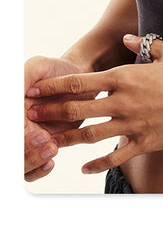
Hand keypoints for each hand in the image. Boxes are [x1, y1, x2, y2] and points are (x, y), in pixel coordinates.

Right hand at [24, 55, 84, 181]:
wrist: (79, 77)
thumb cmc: (55, 70)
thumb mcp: (38, 66)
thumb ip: (24, 77)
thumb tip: (17, 94)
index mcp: (13, 110)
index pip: (8, 133)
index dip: (19, 136)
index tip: (35, 130)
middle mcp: (18, 126)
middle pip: (12, 152)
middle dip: (26, 152)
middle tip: (47, 139)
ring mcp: (29, 139)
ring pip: (21, 165)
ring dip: (33, 161)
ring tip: (52, 149)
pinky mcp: (44, 146)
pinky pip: (34, 168)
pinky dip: (39, 169)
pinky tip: (50, 162)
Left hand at [26, 36, 162, 174]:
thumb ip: (144, 44)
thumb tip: (126, 40)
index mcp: (125, 77)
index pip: (81, 82)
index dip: (55, 87)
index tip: (38, 89)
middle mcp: (122, 102)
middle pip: (77, 110)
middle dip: (51, 113)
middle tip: (32, 116)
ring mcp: (131, 125)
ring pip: (90, 135)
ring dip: (67, 139)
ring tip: (50, 141)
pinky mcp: (141, 142)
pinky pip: (113, 156)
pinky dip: (97, 163)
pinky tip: (84, 168)